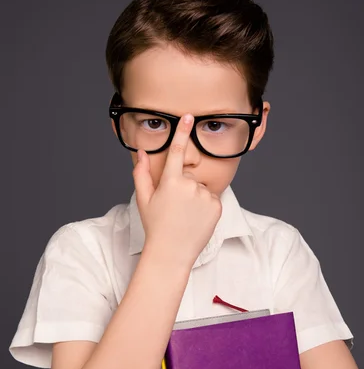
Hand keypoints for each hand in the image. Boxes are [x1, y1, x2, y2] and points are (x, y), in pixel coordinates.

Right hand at [133, 113, 221, 267]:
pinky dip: (205, 205)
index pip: (176, 151)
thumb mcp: (144, 199)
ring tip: (185, 215)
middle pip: (188, 176)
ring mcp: (205, 195)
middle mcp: (189, 185)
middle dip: (182, 186)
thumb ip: (141, 173)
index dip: (182, 132)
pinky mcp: (217, 205)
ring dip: (194, 197)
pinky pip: (211, 198)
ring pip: (200, 188)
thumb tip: (142, 153)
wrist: (172, 252)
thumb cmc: (155, 226)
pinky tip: (195, 218)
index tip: (188, 117)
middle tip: (175, 207)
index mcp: (170, 182)